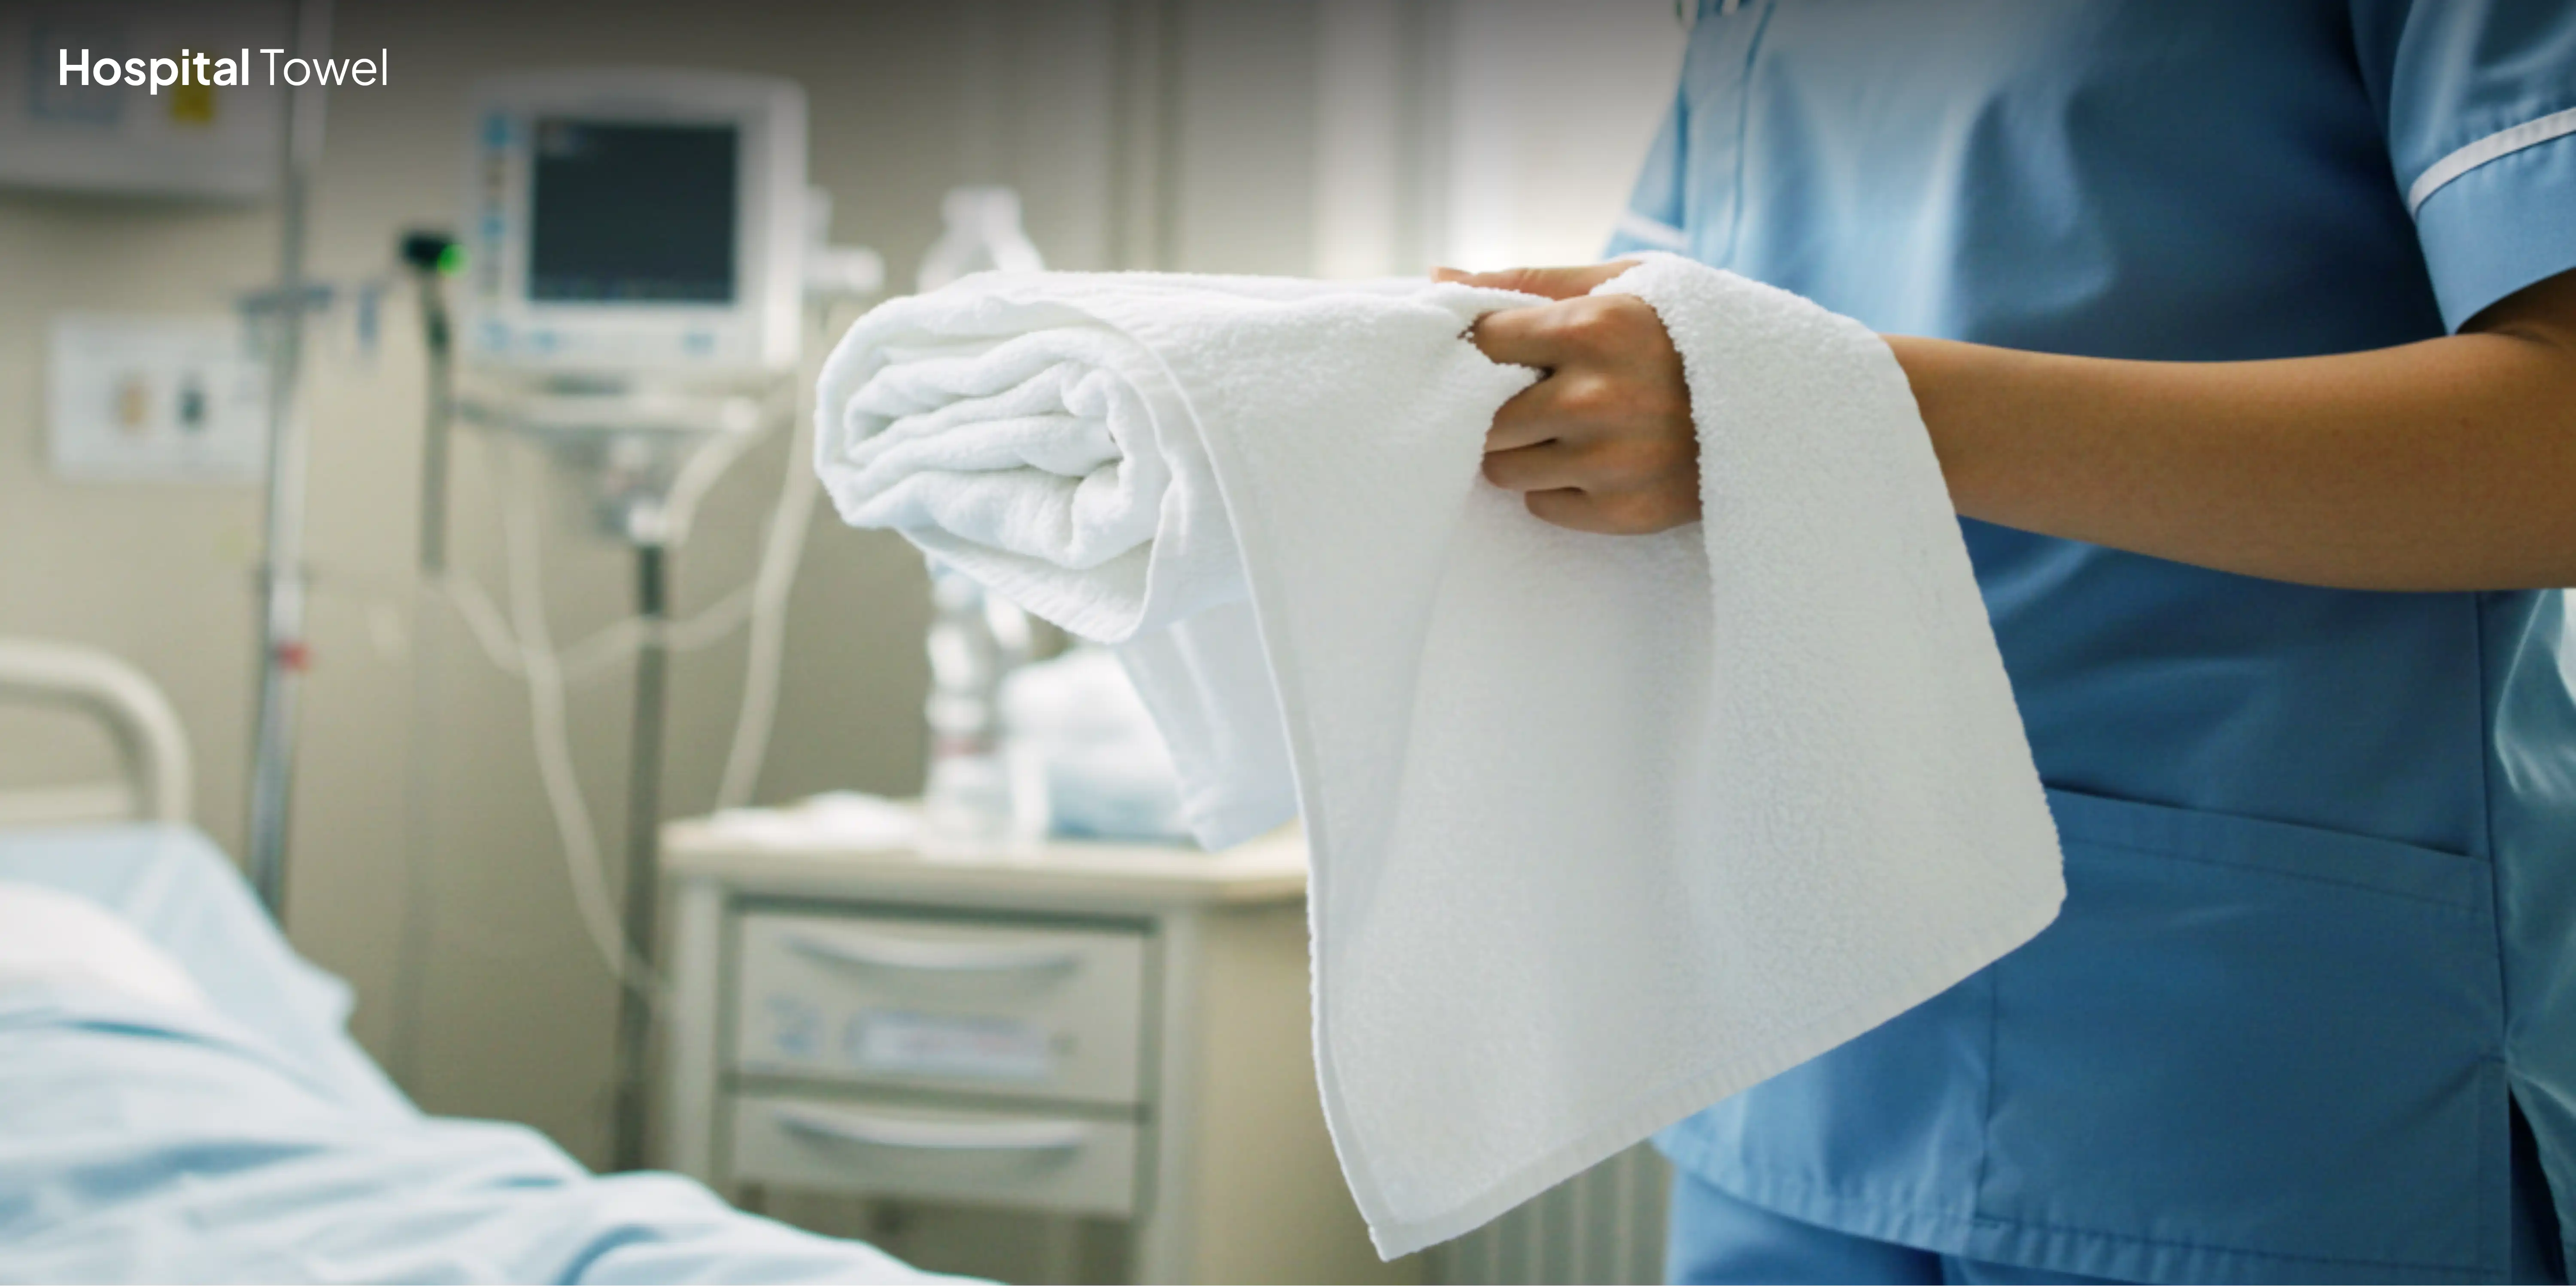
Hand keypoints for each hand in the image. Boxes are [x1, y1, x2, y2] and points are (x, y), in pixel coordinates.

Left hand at [1435, 262, 1699, 533]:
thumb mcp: (1621, 287)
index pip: (1482, 343)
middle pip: (1483, 418)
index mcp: (1595, 329)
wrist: (1777, 408)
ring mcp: (1612, 462)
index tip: (1495, 354)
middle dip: (1497, 409)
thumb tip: (1437, 275)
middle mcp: (1599, 398)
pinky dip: (1558, 488)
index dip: (1480, 350)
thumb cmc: (1682, 335)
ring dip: (1524, 452)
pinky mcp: (1624, 513)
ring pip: (1503, 469)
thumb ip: (1527, 284)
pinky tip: (1598, 462)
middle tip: (1533, 398)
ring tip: (1569, 430)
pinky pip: (1542, 505)